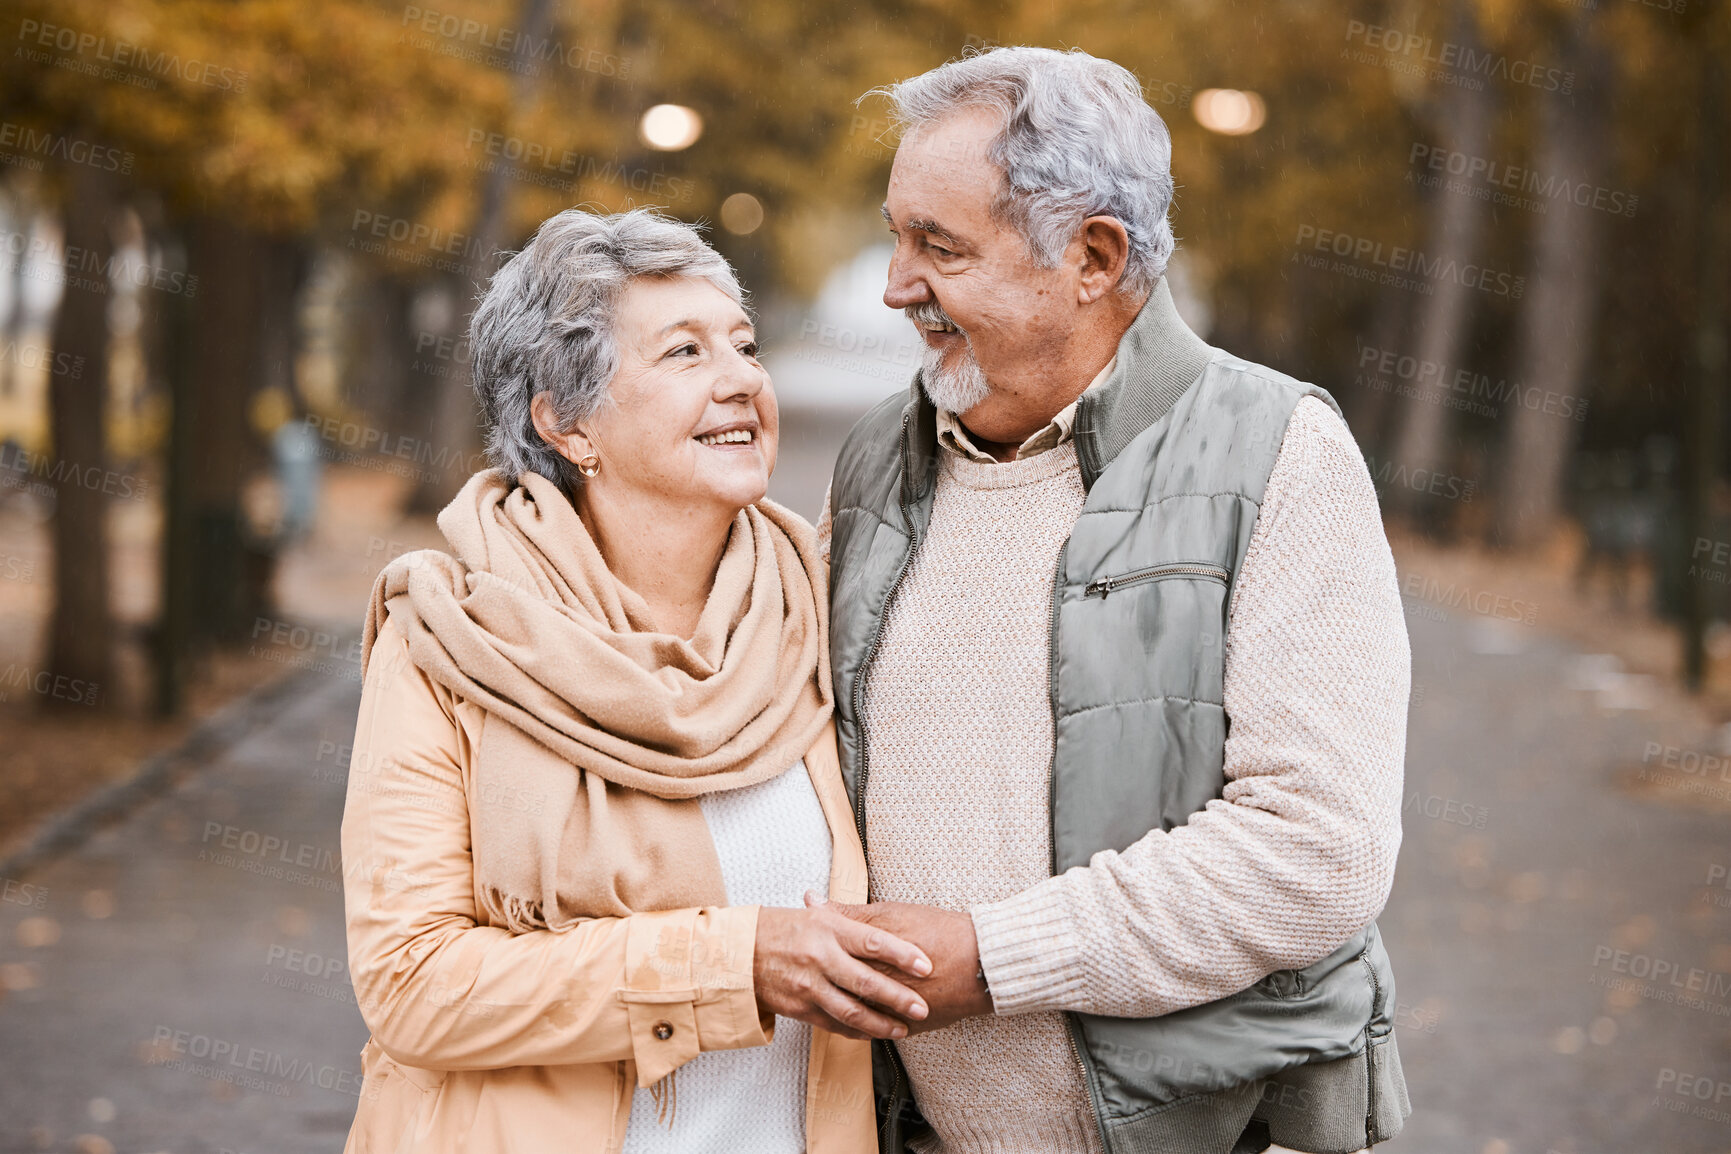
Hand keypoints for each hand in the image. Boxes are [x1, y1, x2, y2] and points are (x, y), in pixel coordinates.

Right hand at [753, 897, 932, 1041]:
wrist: (737, 953)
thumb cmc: (780, 929)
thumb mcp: (814, 916)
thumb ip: (847, 917)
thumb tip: (878, 910)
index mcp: (828, 929)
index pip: (874, 941)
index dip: (903, 955)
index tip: (926, 965)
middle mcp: (820, 958)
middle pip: (867, 982)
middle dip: (898, 998)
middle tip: (922, 1008)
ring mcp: (809, 986)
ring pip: (851, 1011)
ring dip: (880, 1024)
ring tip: (903, 1029)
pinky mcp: (799, 1008)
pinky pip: (833, 1024)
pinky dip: (856, 1032)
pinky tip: (873, 1034)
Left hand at [808, 895, 992, 1034]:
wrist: (982, 962)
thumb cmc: (938, 931)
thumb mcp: (891, 913)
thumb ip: (847, 912)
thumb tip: (810, 900)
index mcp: (867, 954)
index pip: (823, 956)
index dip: (804, 951)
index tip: (791, 949)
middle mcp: (875, 985)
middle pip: (832, 988)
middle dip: (811, 983)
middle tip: (796, 976)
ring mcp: (890, 1010)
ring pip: (849, 1015)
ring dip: (831, 1007)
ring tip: (815, 998)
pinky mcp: (907, 1027)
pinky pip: (874, 1032)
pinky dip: (858, 1026)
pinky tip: (847, 1018)